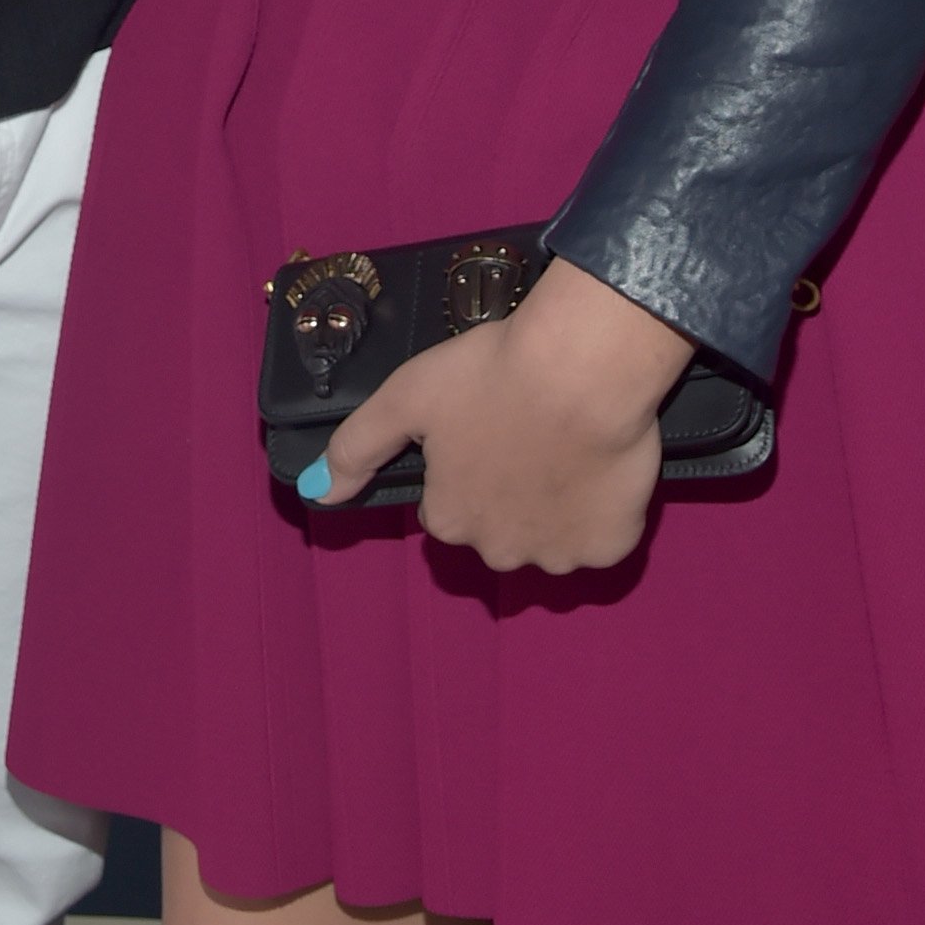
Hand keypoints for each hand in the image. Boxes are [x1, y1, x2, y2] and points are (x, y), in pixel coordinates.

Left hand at [307, 255, 692, 573]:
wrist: (583, 368)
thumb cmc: (491, 374)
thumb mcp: (405, 396)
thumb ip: (355, 448)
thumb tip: (314, 493)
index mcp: (447, 519)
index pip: (444, 507)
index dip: (461, 467)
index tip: (480, 429)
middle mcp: (497, 552)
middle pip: (496, 527)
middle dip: (505, 491)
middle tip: (521, 433)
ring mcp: (558, 555)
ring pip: (549, 535)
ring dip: (553, 505)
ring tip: (562, 444)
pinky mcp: (610, 547)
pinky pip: (601, 537)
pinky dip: (601, 510)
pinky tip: (597, 464)